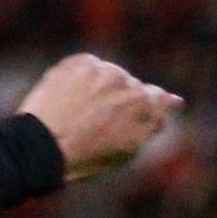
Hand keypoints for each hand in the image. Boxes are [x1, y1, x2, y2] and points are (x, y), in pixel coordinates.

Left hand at [15, 54, 182, 183]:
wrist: (41, 146)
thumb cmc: (86, 155)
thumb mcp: (128, 148)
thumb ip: (154, 121)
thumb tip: (175, 100)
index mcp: (140, 100)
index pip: (156, 96)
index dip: (146, 108)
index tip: (130, 119)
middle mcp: (122, 79)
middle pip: (130, 86)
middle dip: (121, 99)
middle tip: (100, 123)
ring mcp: (99, 68)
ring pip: (109, 75)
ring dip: (101, 88)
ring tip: (83, 112)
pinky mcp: (77, 62)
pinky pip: (88, 67)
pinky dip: (83, 80)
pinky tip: (72, 99)